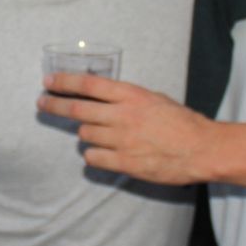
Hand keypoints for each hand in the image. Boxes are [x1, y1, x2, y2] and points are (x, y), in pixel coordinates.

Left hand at [38, 72, 215, 185]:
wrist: (202, 149)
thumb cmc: (180, 122)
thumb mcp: (153, 98)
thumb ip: (126, 98)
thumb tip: (100, 96)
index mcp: (131, 95)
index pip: (88, 84)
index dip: (64, 82)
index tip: (48, 82)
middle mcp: (122, 115)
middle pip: (76, 109)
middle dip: (54, 106)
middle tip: (43, 104)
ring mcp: (122, 140)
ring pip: (84, 135)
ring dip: (85, 134)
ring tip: (100, 135)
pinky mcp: (124, 162)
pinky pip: (93, 158)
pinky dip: (93, 155)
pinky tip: (103, 153)